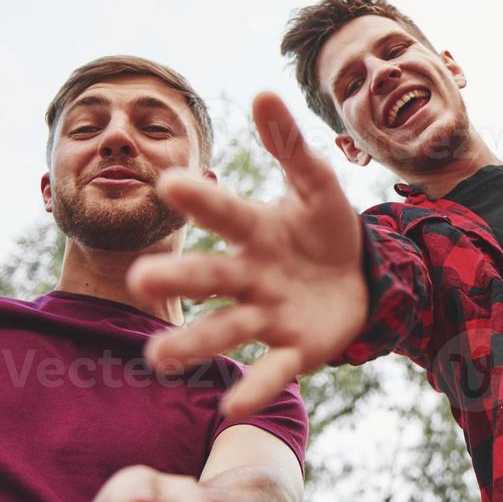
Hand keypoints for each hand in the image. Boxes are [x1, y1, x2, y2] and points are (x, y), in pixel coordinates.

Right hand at [130, 92, 367, 417]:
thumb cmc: (325, 230)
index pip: (227, 213)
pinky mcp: (295, 351)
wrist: (361, 279)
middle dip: (180, 276)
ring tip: (158, 358)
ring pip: (227, 329)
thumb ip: (290, 146)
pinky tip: (230, 408)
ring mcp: (269, 316)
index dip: (203, 198)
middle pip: (212, 276)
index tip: (170, 182)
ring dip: (194, 342)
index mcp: (256, 231)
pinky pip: (271, 370)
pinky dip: (253, 388)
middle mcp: (251, 276)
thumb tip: (263, 93)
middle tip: (141, 278)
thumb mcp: (319, 187)